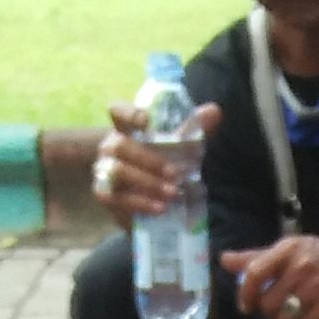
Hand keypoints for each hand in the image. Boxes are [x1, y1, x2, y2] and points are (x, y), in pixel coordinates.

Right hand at [92, 101, 219, 227]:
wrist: (153, 203)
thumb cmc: (164, 168)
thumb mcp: (181, 149)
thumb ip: (195, 130)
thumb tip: (215, 111)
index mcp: (126, 129)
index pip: (117, 111)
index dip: (128, 114)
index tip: (147, 122)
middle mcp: (111, 146)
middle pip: (119, 145)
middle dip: (148, 160)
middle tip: (175, 175)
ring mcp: (104, 170)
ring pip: (117, 171)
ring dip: (147, 183)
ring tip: (171, 193)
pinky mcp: (104, 194)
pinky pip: (117, 197)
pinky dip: (140, 203)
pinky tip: (160, 208)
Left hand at [224, 232, 318, 318]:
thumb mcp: (292, 248)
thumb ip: (257, 257)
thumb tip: (224, 260)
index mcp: (289, 249)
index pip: (255, 272)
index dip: (245, 293)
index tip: (246, 304)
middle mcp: (301, 267)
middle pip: (268, 302)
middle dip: (269, 310)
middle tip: (278, 307)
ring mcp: (317, 288)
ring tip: (294, 313)